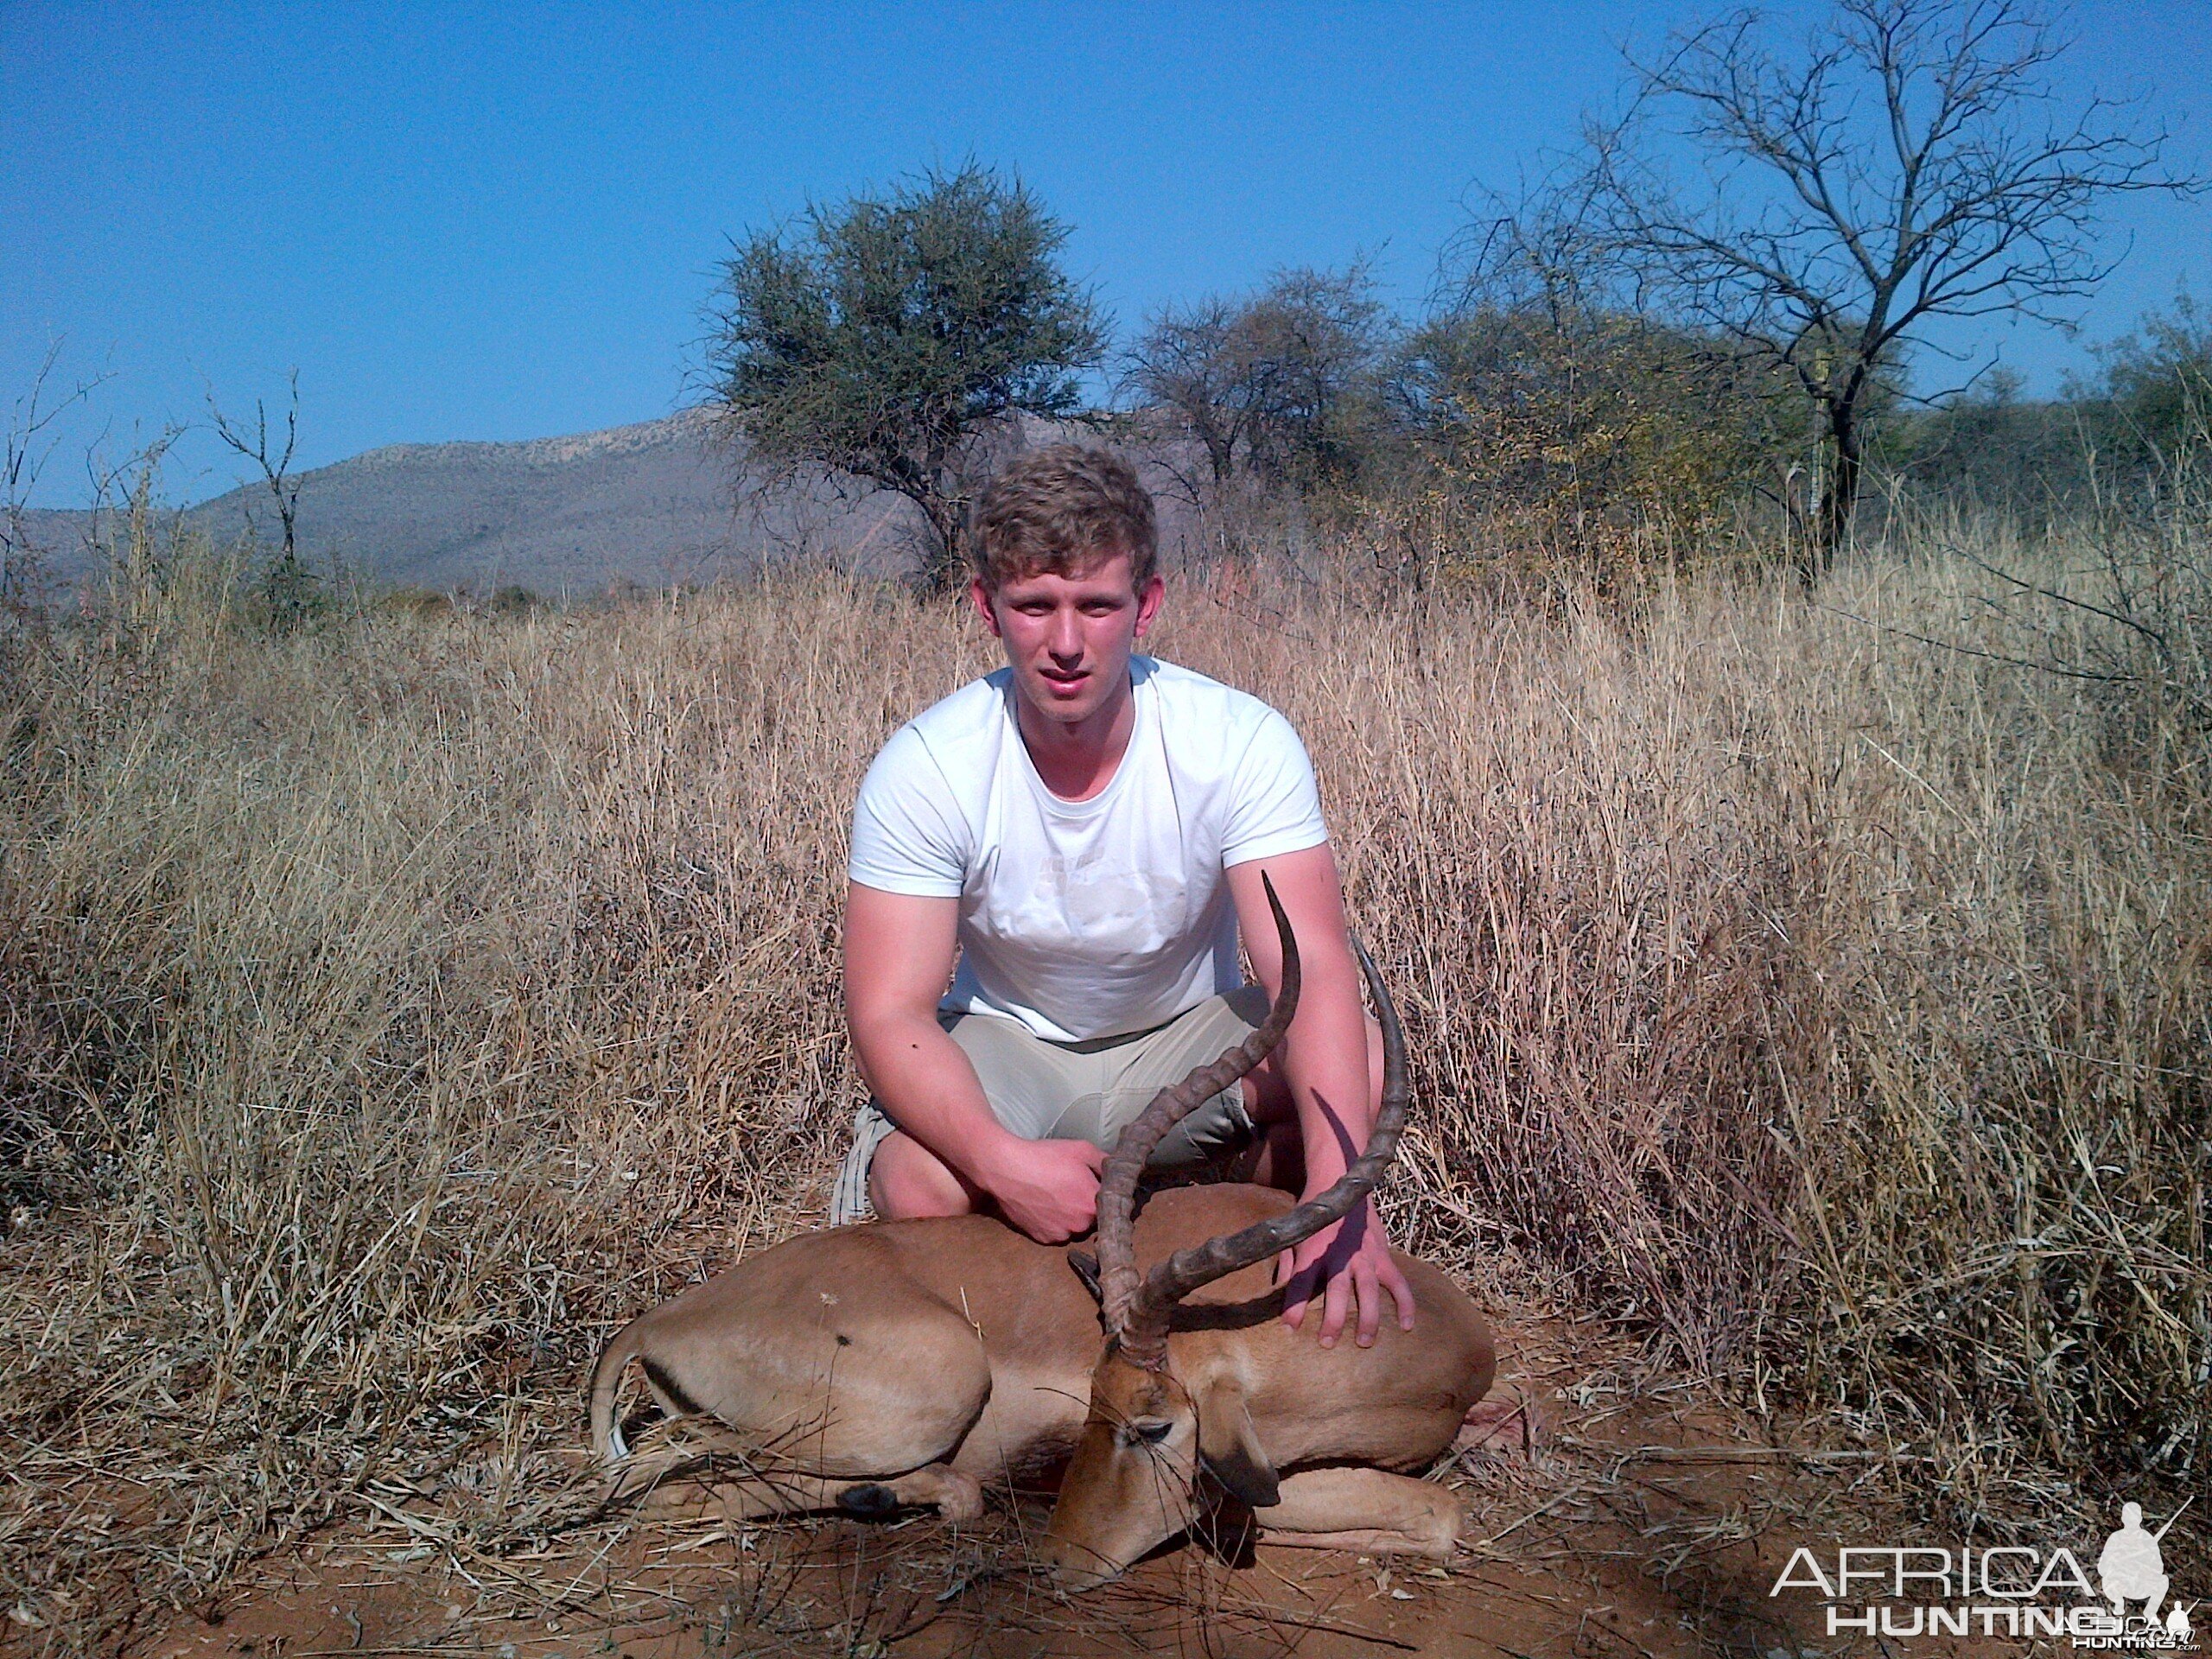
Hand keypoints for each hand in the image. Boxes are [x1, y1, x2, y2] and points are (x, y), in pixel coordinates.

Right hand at [977, 1136, 1104, 1242]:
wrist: (1006, 1169)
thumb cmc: (1045, 1157)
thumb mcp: (1082, 1150)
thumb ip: (1106, 1162)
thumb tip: (1117, 1170)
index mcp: (1094, 1204)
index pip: (1111, 1204)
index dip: (1103, 1194)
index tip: (1095, 1186)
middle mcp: (1080, 1225)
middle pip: (1093, 1218)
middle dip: (1087, 1206)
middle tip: (1072, 1189)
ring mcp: (1060, 1235)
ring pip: (1074, 1228)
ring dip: (1070, 1217)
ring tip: (1056, 1197)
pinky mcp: (1042, 1238)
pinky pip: (1056, 1233)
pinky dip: (1053, 1223)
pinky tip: (1044, 1205)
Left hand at [1277, 1198, 1416, 1347]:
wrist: (1340, 1181)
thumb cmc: (1313, 1213)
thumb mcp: (1294, 1235)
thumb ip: (1289, 1264)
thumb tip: (1281, 1292)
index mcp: (1314, 1250)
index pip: (1302, 1282)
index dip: (1295, 1306)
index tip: (1290, 1328)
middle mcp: (1340, 1254)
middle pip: (1337, 1291)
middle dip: (1332, 1318)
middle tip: (1328, 1343)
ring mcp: (1365, 1255)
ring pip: (1369, 1290)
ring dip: (1367, 1317)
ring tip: (1364, 1342)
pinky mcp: (1382, 1254)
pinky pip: (1397, 1281)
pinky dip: (1404, 1302)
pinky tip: (1407, 1324)